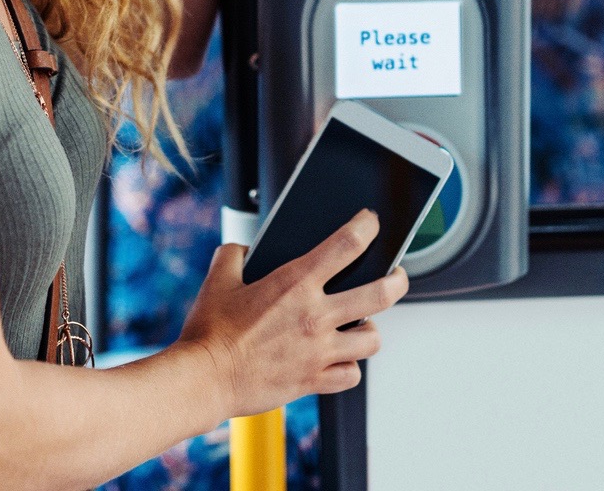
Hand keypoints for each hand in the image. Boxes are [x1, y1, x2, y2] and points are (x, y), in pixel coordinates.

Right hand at [172, 209, 410, 419]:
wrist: (205, 379)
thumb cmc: (210, 333)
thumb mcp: (217, 279)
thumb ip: (233, 255)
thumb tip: (243, 250)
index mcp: (295, 284)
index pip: (345, 244)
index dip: (366, 227)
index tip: (372, 223)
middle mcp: (315, 316)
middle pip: (380, 294)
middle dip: (398, 280)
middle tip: (398, 276)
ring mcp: (319, 351)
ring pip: (372, 339)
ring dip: (372, 329)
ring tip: (364, 325)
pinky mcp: (314, 380)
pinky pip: (351, 375)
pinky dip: (350, 367)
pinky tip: (341, 359)